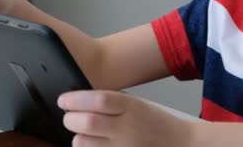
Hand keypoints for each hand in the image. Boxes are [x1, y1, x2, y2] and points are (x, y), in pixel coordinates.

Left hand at [58, 90, 191, 146]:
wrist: (179, 143)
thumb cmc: (154, 122)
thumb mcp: (136, 103)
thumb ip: (110, 102)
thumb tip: (78, 101)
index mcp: (131, 107)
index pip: (99, 100)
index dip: (76, 99)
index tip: (64, 100)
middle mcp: (127, 129)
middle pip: (88, 122)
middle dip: (70, 118)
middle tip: (69, 117)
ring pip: (84, 144)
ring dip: (77, 137)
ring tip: (82, 133)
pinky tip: (93, 144)